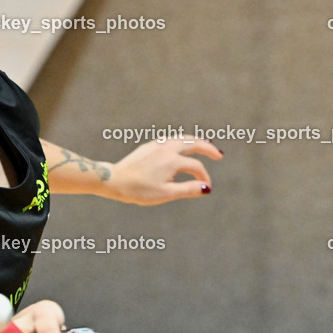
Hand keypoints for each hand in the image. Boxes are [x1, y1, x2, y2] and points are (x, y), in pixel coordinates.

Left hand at [105, 138, 222, 205]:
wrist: (113, 180)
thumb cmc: (138, 190)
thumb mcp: (166, 194)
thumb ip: (188, 190)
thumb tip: (207, 188)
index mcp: (172, 161)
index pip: (196, 166)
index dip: (203, 177)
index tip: (205, 187)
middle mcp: (166, 149)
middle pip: (193, 143)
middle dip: (208, 148)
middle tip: (219, 154)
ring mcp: (156, 145)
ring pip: (181, 138)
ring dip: (195, 141)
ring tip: (204, 145)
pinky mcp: (148, 146)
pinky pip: (170, 140)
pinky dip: (182, 141)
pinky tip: (182, 146)